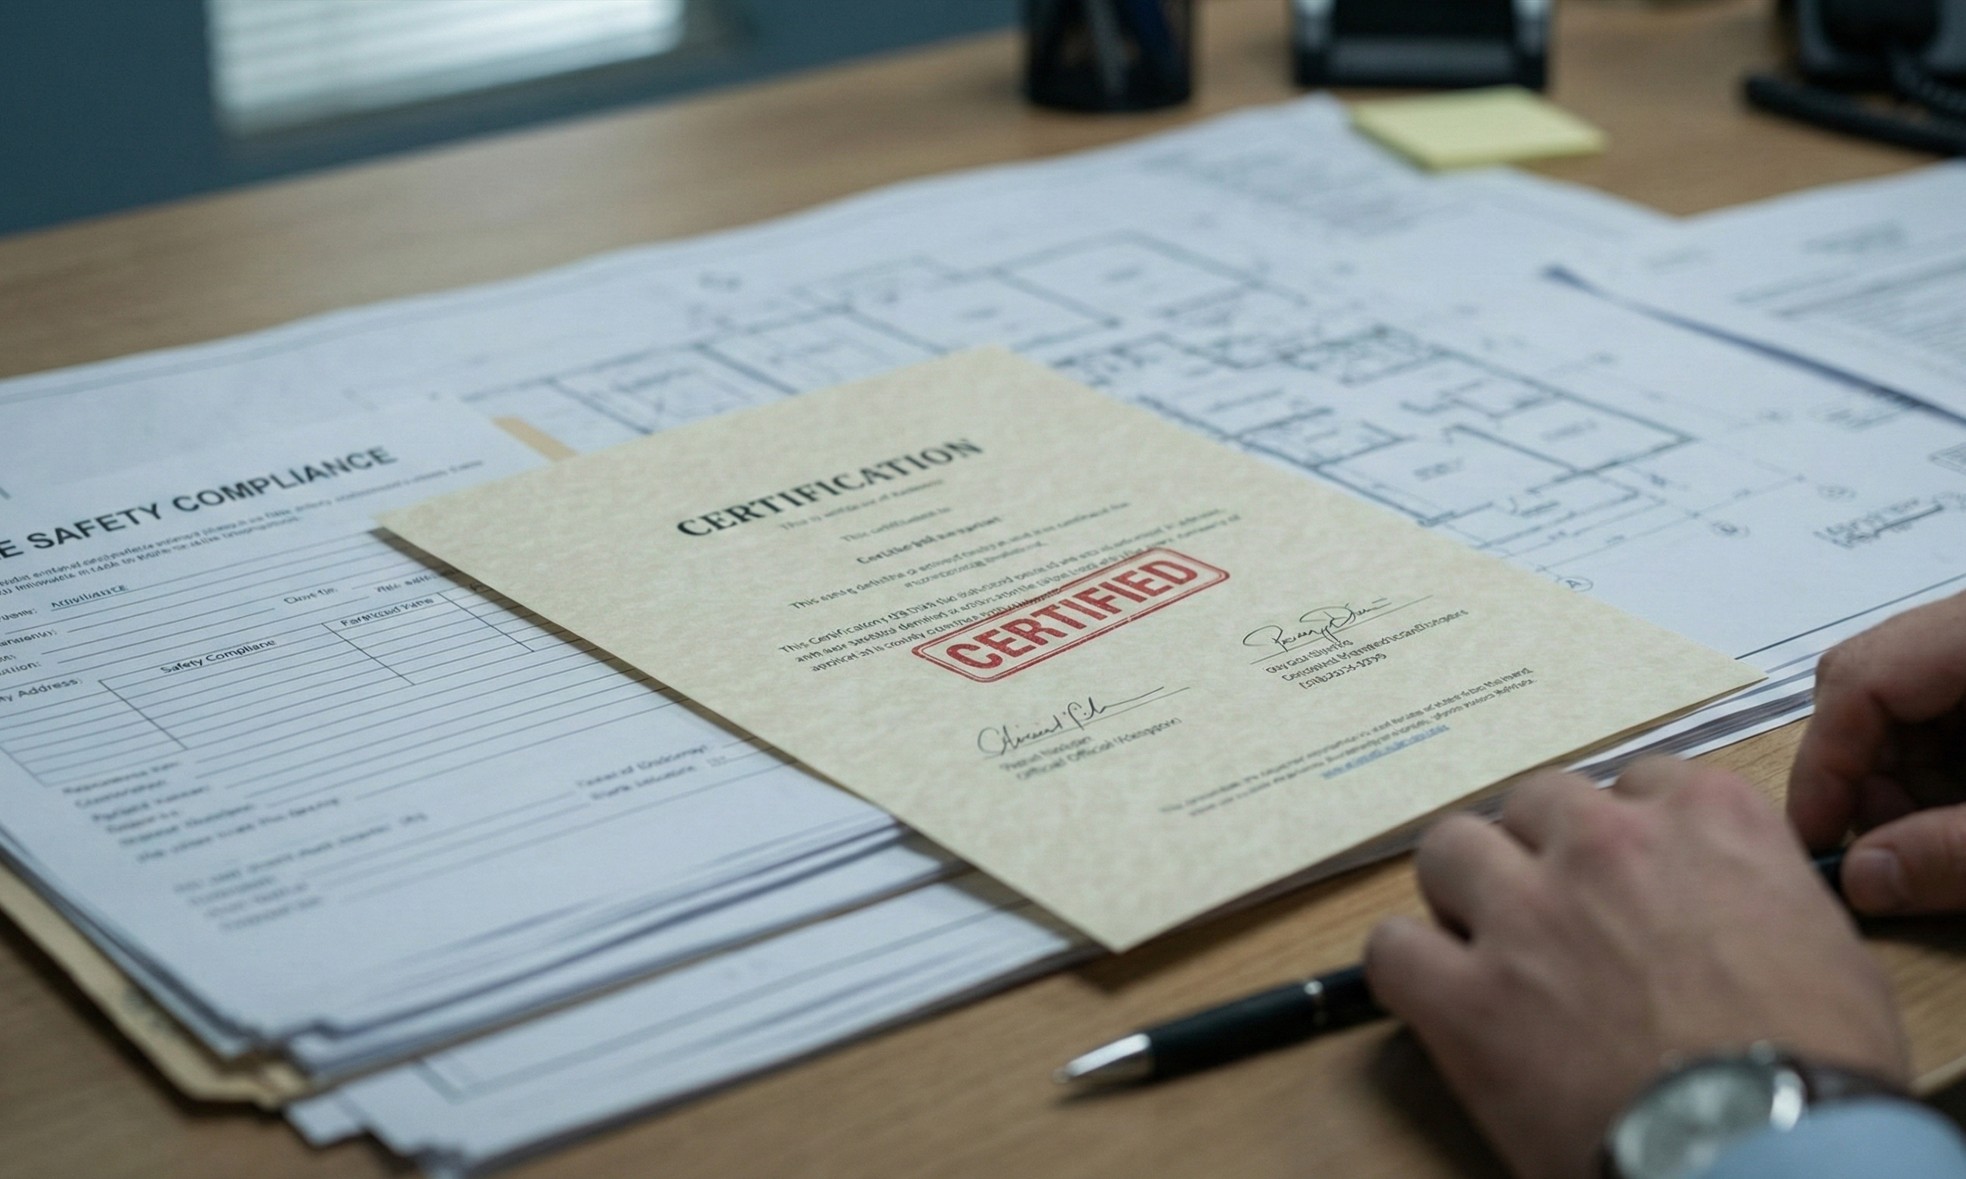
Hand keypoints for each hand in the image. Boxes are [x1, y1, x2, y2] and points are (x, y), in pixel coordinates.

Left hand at [1365, 760, 1906, 1178]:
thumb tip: (1717, 896)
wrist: (1774, 1148)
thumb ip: (1747, 884)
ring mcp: (1525, 912)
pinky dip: (1409, 972)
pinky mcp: (1466, 994)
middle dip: (1538, 853)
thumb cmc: (1818, 1063)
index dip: (1622, 838)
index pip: (1634, 783)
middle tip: (1554, 915)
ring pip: (1449, 848)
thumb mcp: (1820, 940)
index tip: (1625, 879)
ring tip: (1488, 948)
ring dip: (1464, 893)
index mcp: (1705, 819)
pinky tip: (1439, 1001)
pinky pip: (1391, 947)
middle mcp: (1604, 844)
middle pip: (1533, 804)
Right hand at [1791, 592, 1965, 913]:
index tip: (1819, 841)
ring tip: (1936, 836)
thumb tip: (1861, 884)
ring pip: (1908, 699)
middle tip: (1887, 845)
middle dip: (1865, 772)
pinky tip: (1961, 810)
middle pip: (1874, 684)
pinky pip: (1949, 707)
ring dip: (1904, 776)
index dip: (1826, 764)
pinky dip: (1943, 765)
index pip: (1861, 679)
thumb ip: (1954, 853)